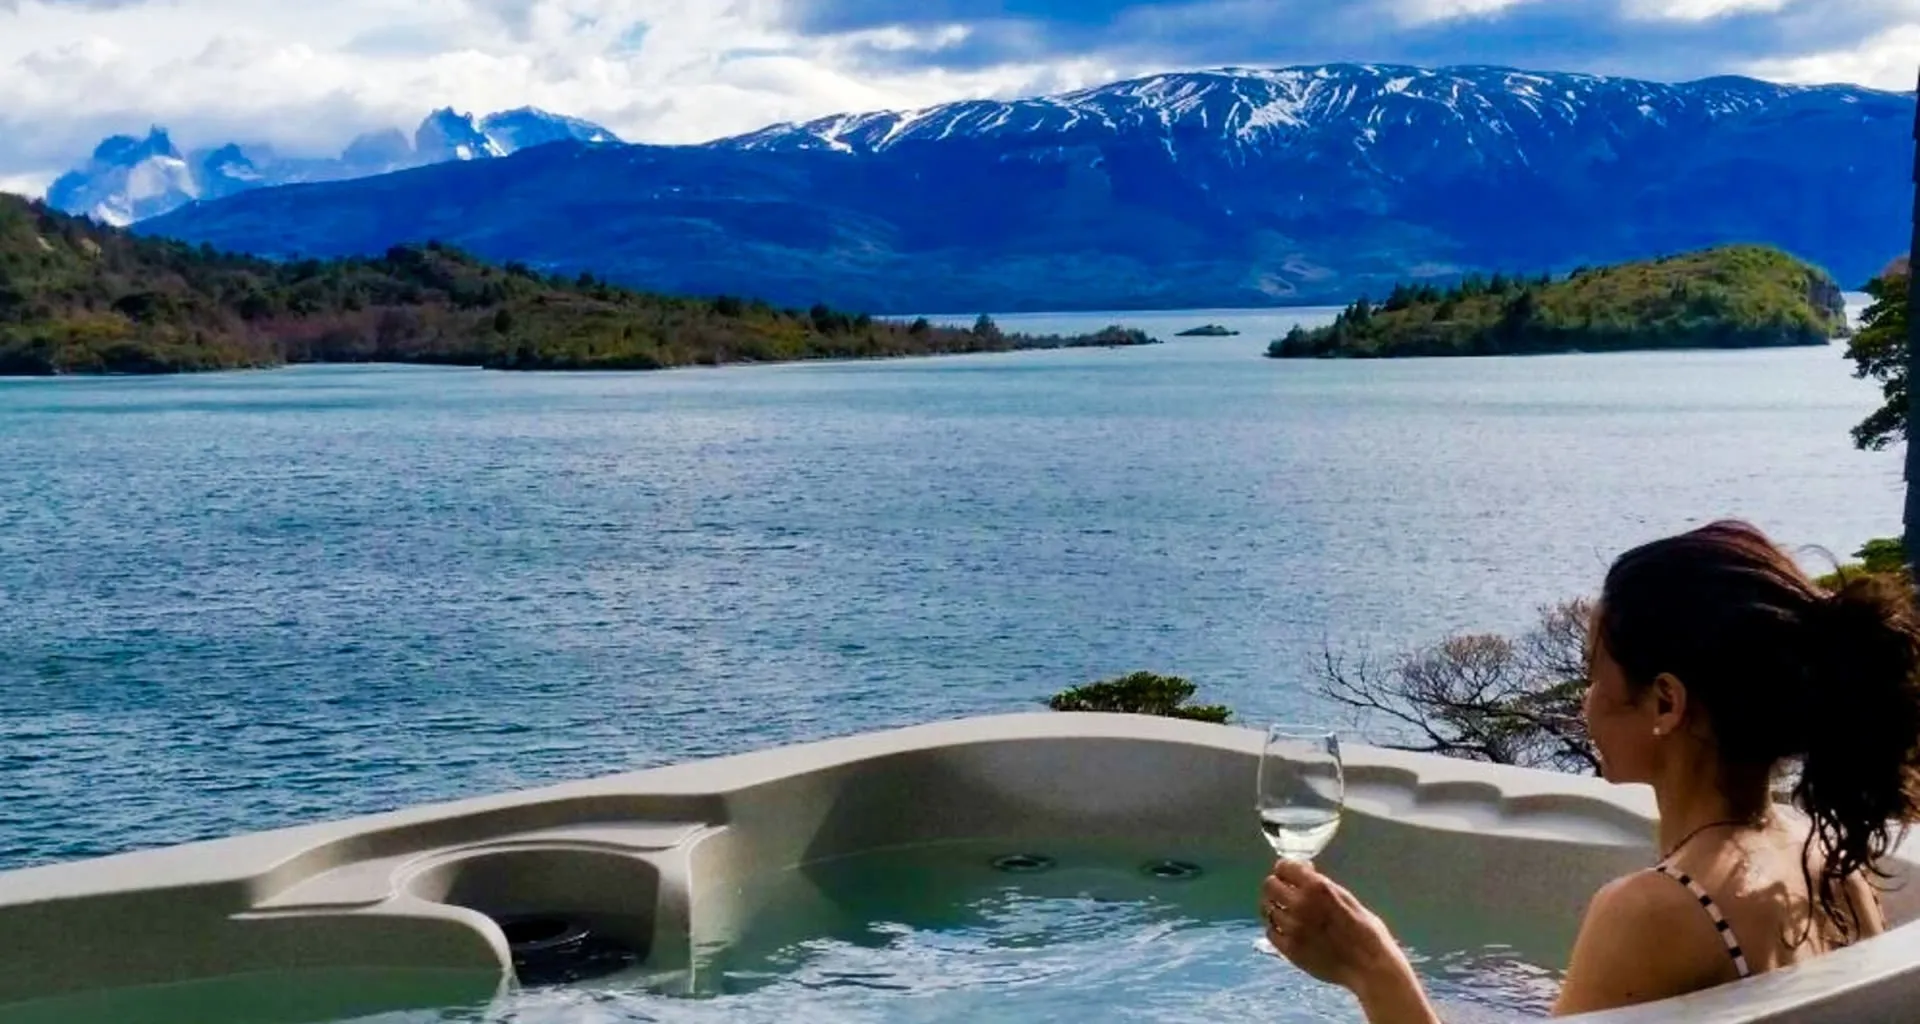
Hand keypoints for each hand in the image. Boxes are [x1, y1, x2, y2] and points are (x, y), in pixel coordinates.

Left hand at [1259, 860, 1403, 991]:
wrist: (1370, 966)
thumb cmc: (1366, 930)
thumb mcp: (1346, 898)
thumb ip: (1321, 886)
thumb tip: (1305, 873)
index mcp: (1318, 887)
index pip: (1284, 867)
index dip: (1285, 869)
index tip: (1288, 874)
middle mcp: (1300, 904)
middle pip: (1269, 886)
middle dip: (1276, 886)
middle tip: (1284, 893)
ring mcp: (1293, 927)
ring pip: (1267, 909)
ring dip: (1276, 908)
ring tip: (1286, 913)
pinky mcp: (1290, 949)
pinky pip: (1271, 932)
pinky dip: (1276, 929)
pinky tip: (1287, 931)